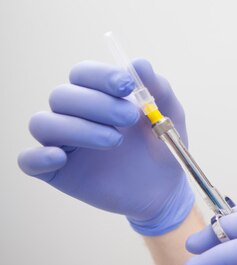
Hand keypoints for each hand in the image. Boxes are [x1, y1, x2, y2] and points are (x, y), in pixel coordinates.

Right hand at [18, 60, 193, 234]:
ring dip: (78, 128)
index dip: (100, 75)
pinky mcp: (55, 171)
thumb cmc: (161, 148)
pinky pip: (29, 160)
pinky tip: (62, 157)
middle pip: (62, 96)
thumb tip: (138, 64)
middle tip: (130, 118)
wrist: (164, 189)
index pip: (82, 74)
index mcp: (97, 97)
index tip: (127, 85)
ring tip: (115, 141)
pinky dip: (39, 156)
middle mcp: (74, 115)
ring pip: (43, 123)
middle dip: (97, 104)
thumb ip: (159, 89)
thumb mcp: (169, 117)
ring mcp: (62, 143)